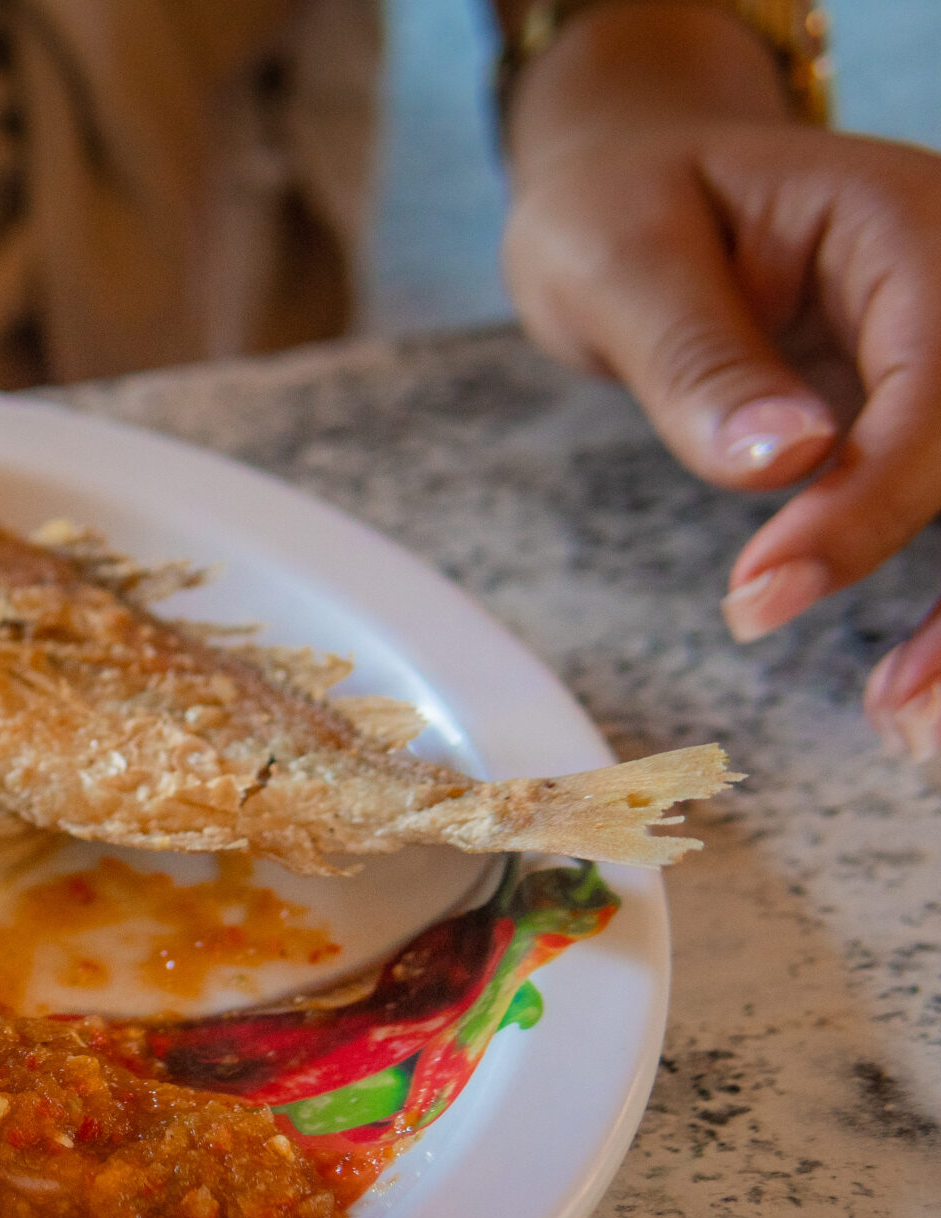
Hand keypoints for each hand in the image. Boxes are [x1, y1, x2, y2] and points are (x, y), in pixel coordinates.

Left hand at [500, 2, 940, 755]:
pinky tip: (907, 689)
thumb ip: (700, 358)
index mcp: (907, 223)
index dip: (874, 497)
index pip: (940, 374)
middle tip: (905, 714)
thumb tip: (785, 458)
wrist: (634, 182)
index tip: (763, 592)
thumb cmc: (619, 208)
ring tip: (910, 724)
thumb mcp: (620, 261)